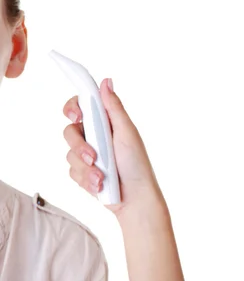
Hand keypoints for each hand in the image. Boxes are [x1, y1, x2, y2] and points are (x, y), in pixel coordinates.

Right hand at [63, 78, 164, 217]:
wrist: (135, 199)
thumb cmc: (137, 165)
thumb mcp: (127, 133)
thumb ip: (114, 108)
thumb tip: (106, 81)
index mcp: (107, 123)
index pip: (81, 106)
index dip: (72, 107)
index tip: (76, 116)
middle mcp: (96, 136)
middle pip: (70, 131)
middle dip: (80, 147)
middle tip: (94, 157)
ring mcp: (88, 155)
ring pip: (69, 154)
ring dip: (86, 168)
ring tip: (102, 178)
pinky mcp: (83, 173)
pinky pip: (72, 172)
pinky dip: (86, 180)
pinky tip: (100, 186)